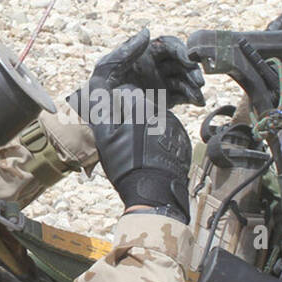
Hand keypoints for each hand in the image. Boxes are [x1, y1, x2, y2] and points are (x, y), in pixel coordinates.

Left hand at [85, 28, 204, 108]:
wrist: (101, 118)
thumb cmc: (100, 89)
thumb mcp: (107, 68)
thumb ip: (126, 50)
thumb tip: (147, 31)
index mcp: (145, 54)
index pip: (169, 47)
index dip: (181, 51)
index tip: (188, 61)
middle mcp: (156, 67)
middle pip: (180, 63)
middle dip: (192, 70)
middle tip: (199, 81)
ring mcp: (161, 84)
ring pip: (184, 79)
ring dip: (194, 85)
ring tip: (200, 95)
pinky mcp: (166, 100)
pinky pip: (183, 95)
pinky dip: (192, 97)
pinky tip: (198, 102)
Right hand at [90, 87, 192, 222]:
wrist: (154, 191)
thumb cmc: (126, 165)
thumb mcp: (105, 138)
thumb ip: (102, 111)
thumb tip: (98, 90)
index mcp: (141, 107)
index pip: (126, 91)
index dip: (116, 103)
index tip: (112, 118)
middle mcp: (161, 112)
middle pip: (142, 104)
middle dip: (132, 114)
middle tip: (123, 136)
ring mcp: (175, 125)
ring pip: (155, 117)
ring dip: (146, 125)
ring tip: (138, 148)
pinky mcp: (182, 139)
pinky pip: (167, 131)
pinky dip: (159, 137)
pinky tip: (151, 153)